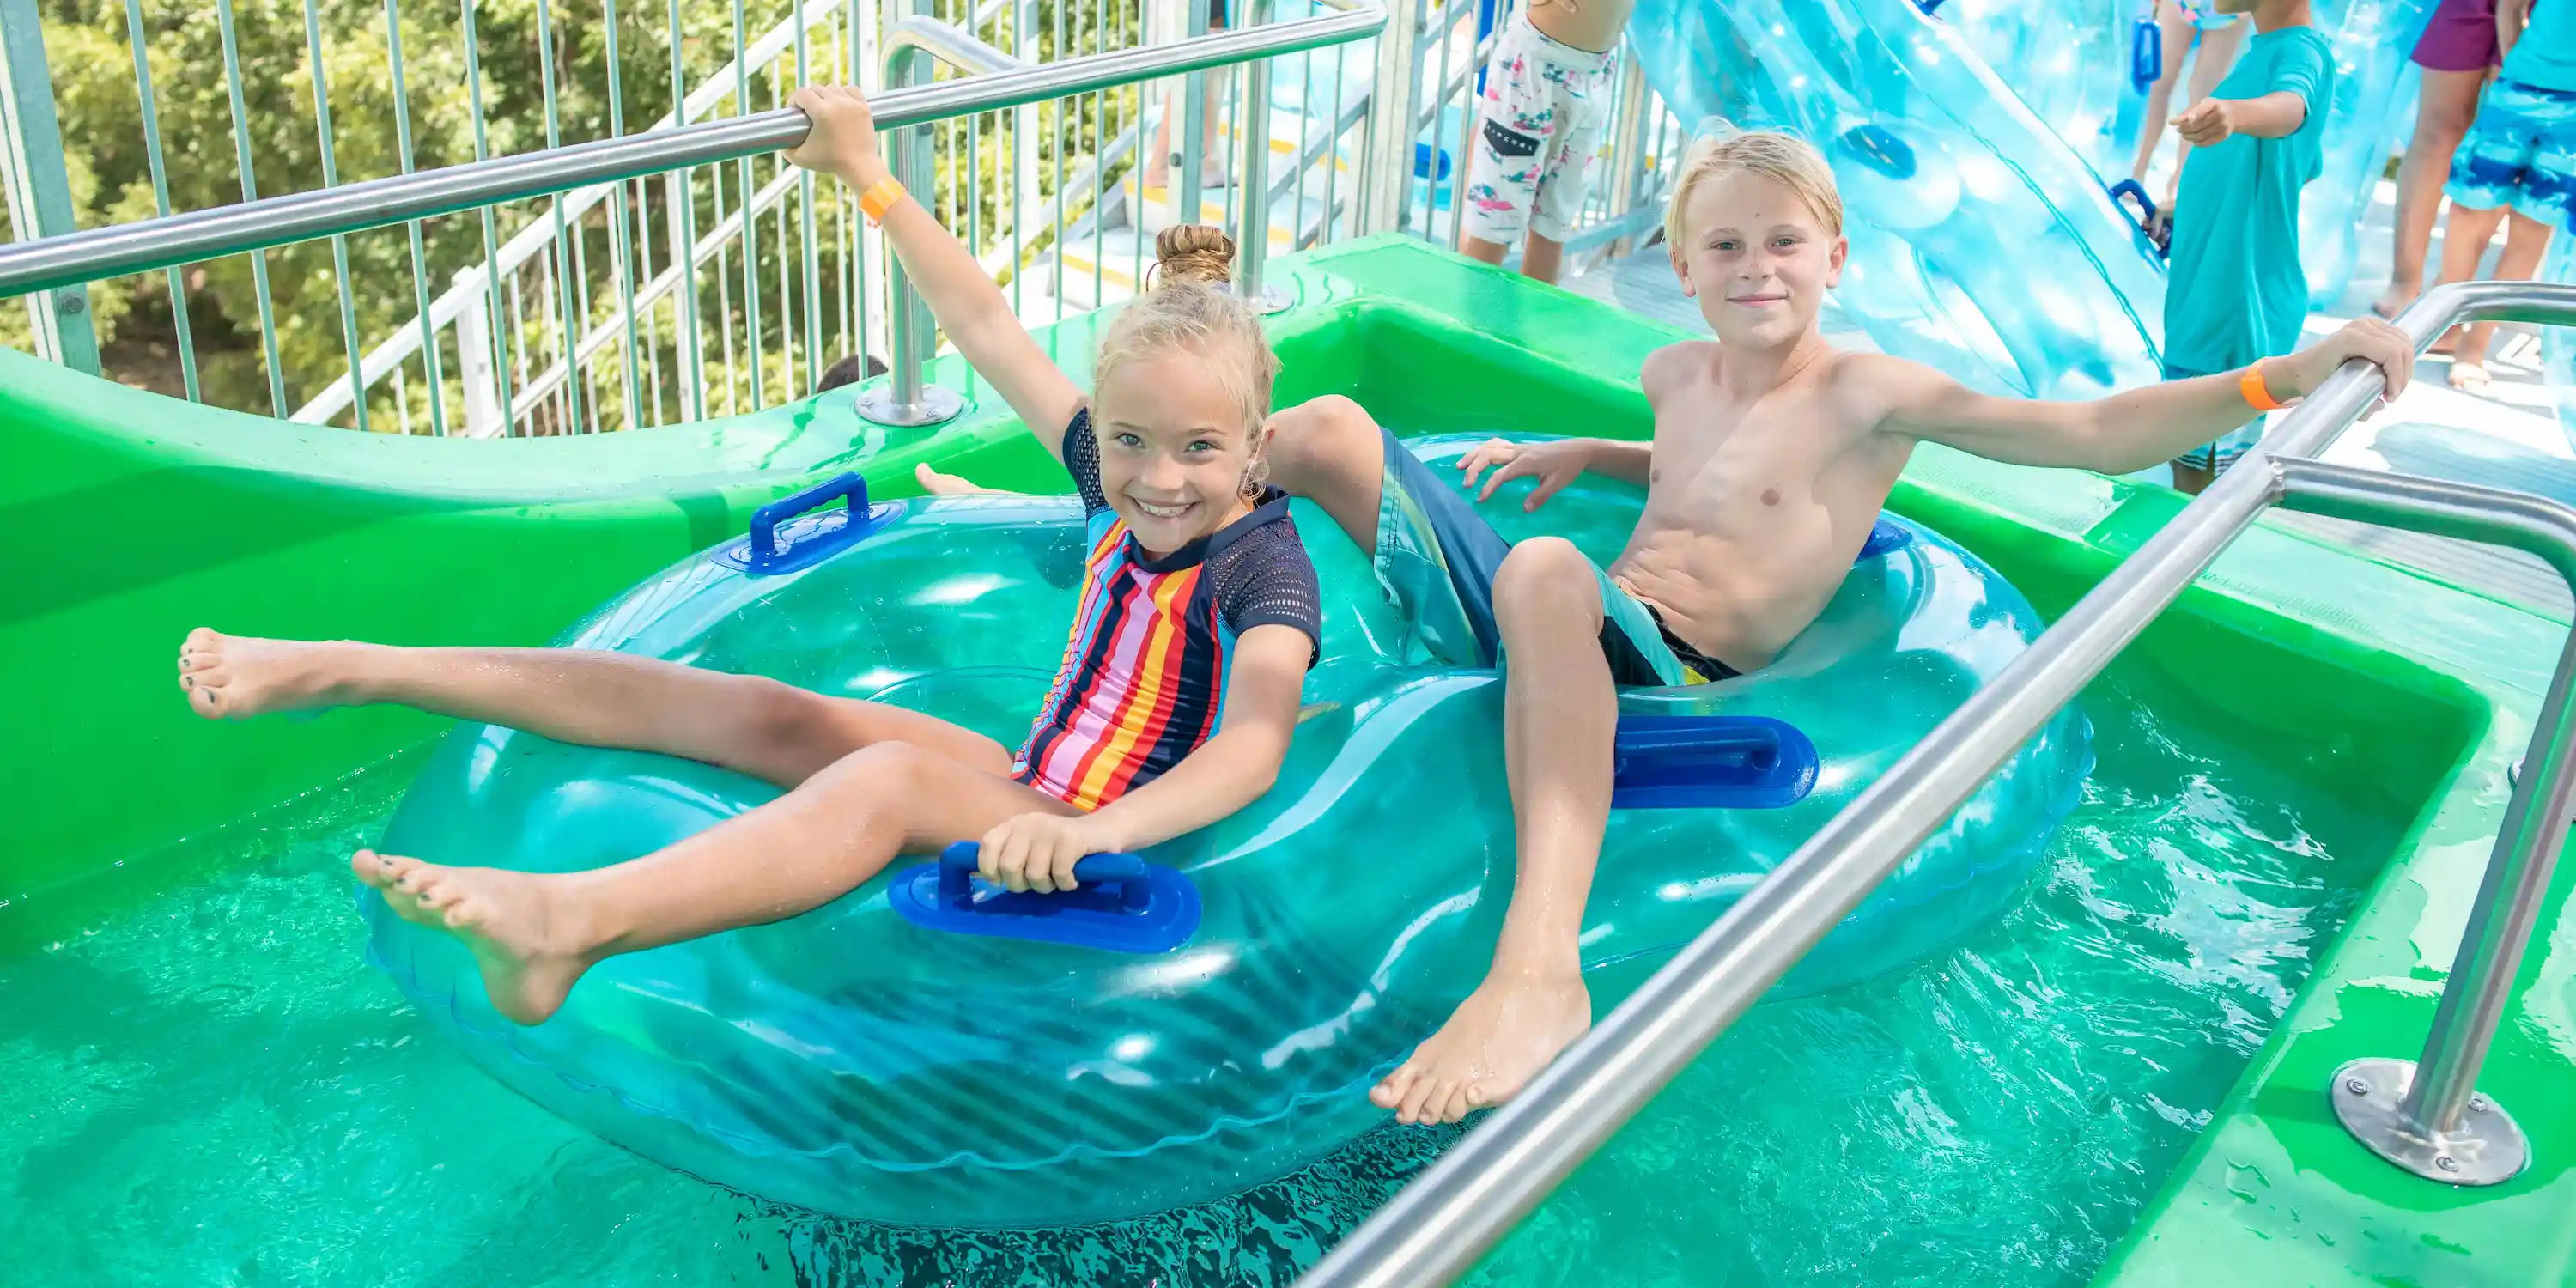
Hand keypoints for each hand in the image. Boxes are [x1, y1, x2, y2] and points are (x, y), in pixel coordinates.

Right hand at [784, 85, 889, 187]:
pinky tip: (839, 103)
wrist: (860, 167)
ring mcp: (853, 104)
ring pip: (833, 87)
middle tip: (807, 112)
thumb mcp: (800, 159)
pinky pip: (851, 89)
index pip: (801, 93)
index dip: (793, 100)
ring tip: (823, 108)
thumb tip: (779, 141)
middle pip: (816, 88)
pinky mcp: (864, 107)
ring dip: (825, 95)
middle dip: (808, 98)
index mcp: (822, 112)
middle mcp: (838, 103)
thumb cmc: (830, 163)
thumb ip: (785, 149)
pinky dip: (843, 93)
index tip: (794, 112)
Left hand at [978, 811, 1109, 893]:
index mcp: (1014, 824)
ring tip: (1058, 882)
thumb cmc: (1063, 846)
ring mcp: (1050, 829)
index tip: (1003, 881)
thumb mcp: (1031, 847)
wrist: (1105, 831)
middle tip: (1038, 884)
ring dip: (1047, 887)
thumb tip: (980, 876)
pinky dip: (1067, 884)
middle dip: (1022, 885)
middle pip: (1009, 866)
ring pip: (1035, 874)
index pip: (987, 846)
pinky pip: (1060, 874)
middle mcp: (1028, 823)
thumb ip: (1008, 856)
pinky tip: (1073, 880)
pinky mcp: (1071, 839)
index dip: (990, 870)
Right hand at [1455, 437, 1589, 510]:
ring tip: (1459, 466)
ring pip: (1490, 447)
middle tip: (1466, 485)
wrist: (1577, 450)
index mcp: (1526, 462)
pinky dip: (1484, 448)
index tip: (1481, 499)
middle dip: (1474, 468)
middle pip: (1489, 455)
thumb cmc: (1568, 468)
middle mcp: (1518, 452)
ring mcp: (1517, 448)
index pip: (1501, 474)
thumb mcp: (1557, 484)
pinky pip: (1497, 444)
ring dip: (1473, 455)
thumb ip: (1540, 496)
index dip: (1489, 486)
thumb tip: (1524, 509)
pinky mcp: (1519, 447)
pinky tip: (1477, 455)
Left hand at [2172, 98, 2234, 146]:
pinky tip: (2193, 139)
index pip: (2204, 108)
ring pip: (2201, 135)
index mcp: (2213, 103)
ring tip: (2185, 135)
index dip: (2196, 114)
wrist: (2233, 114)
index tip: (2188, 119)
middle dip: (2185, 129)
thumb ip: (2187, 112)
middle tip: (2179, 129)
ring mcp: (2223, 126)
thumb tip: (2172, 122)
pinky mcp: (2223, 136)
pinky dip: (2196, 142)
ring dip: (2189, 137)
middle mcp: (2220, 114)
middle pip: (2198, 125)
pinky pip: (2206, 142)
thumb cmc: (2212, 108)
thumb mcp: (2201, 105)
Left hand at [2267, 317, 2414, 410]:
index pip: (2391, 353)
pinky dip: (2402, 357)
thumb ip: (2358, 406)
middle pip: (2402, 347)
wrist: (2301, 368)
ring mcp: (2368, 322)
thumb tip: (2381, 405)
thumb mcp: (2333, 397)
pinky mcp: (2373, 325)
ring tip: (2393, 387)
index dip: (2398, 376)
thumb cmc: (2313, 383)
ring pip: (2404, 343)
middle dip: (2403, 374)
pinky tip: (2392, 374)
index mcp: (2351, 338)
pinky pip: (2399, 339)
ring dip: (2405, 367)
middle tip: (2392, 395)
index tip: (2390, 397)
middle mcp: (2361, 326)